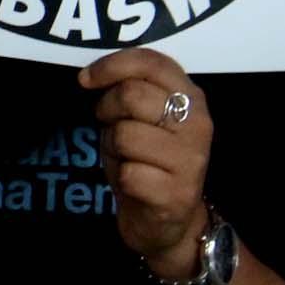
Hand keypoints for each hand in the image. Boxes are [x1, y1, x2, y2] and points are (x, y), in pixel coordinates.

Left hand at [80, 49, 212, 279]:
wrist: (169, 222)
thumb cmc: (148, 160)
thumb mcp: (143, 118)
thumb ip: (131, 90)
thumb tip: (92, 76)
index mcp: (191, 98)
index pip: (152, 63)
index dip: (112, 65)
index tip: (86, 79)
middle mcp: (197, 125)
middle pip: (131, 95)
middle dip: (107, 110)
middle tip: (112, 126)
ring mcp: (191, 161)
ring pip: (125, 135)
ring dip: (113, 148)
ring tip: (128, 159)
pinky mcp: (177, 194)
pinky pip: (127, 173)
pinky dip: (120, 177)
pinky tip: (135, 184)